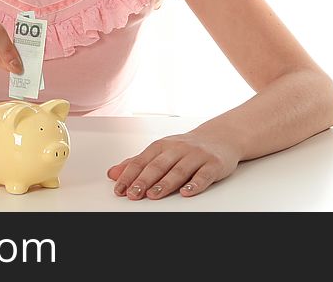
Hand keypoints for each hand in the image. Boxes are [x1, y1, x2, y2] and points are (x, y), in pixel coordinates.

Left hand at [106, 130, 240, 199]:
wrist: (219, 137)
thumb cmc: (186, 147)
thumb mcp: (160, 151)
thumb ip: (137, 163)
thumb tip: (112, 173)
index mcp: (162, 146)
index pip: (142, 161)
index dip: (129, 175)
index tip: (120, 189)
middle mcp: (177, 149)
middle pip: (158, 165)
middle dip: (144, 180)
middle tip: (133, 194)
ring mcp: (196, 156)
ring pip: (179, 170)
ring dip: (165, 183)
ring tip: (154, 195)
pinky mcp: (213, 164)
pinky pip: (204, 175)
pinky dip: (195, 184)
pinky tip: (186, 192)